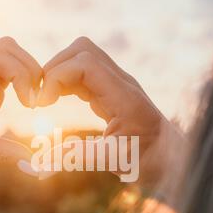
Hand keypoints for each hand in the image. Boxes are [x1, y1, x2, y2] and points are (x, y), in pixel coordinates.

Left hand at [0, 37, 41, 185]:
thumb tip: (31, 158)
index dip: (20, 73)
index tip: (29, 103)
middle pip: (8, 49)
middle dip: (29, 70)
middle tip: (36, 101)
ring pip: (11, 57)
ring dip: (29, 74)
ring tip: (34, 102)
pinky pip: (11, 73)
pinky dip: (26, 82)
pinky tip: (29, 103)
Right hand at [38, 37, 177, 184]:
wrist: (170, 156)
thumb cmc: (147, 161)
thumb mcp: (113, 161)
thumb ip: (78, 157)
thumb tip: (42, 161)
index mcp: (124, 96)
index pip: (84, 63)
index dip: (56, 77)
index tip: (42, 103)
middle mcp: (121, 83)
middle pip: (82, 50)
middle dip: (55, 68)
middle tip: (41, 97)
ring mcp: (117, 84)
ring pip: (82, 57)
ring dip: (59, 72)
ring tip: (46, 98)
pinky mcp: (111, 91)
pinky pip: (84, 74)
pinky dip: (66, 81)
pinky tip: (56, 100)